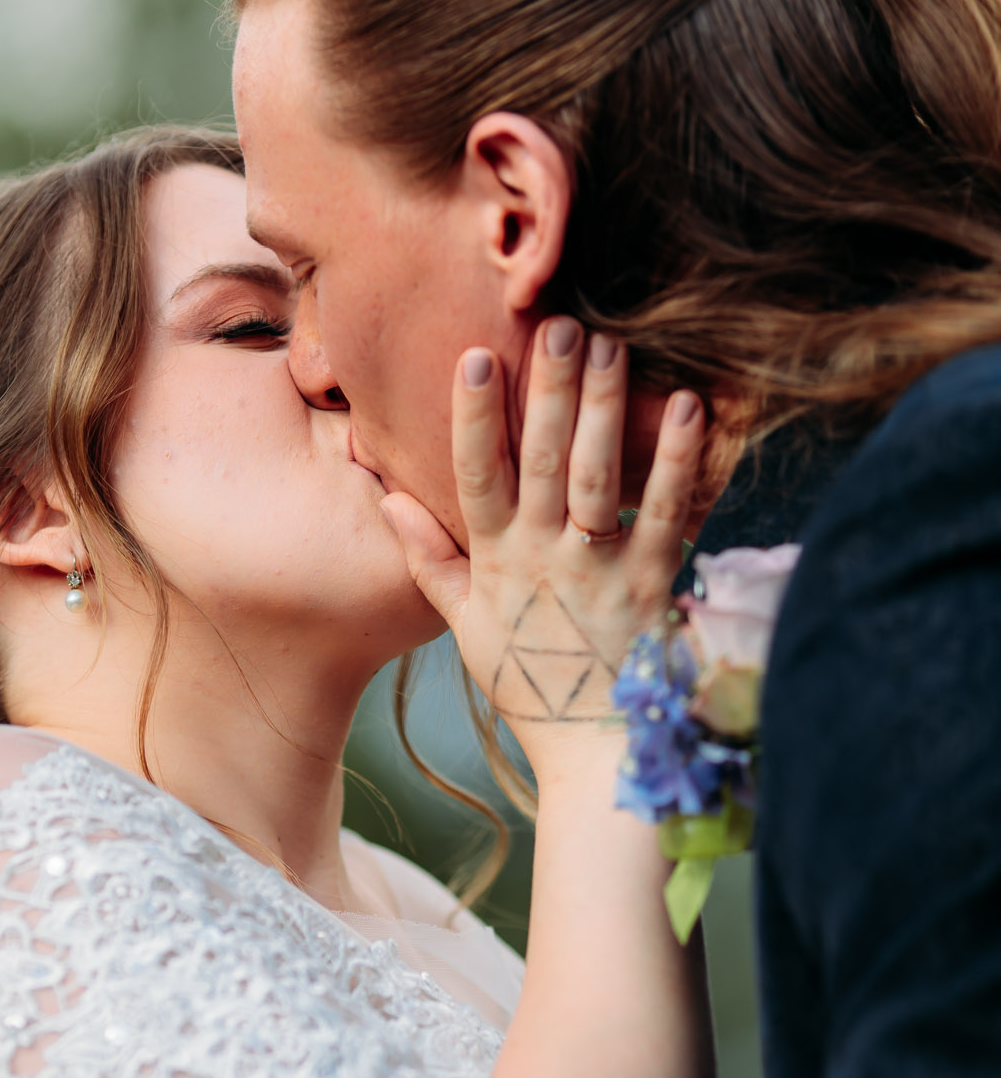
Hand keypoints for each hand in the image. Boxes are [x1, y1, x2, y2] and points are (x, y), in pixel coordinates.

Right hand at [382, 319, 703, 767]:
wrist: (594, 752)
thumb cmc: (531, 681)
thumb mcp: (465, 625)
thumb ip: (428, 559)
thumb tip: (388, 497)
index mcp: (495, 562)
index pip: (475, 477)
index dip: (473, 418)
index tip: (474, 357)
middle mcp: (543, 558)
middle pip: (544, 461)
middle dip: (549, 391)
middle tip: (559, 325)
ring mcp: (597, 570)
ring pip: (598, 477)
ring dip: (605, 408)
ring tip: (612, 345)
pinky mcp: (651, 585)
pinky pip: (665, 513)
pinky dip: (677, 462)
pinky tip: (689, 409)